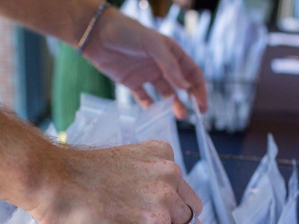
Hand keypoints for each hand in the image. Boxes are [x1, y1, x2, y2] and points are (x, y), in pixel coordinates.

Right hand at [27, 140, 202, 223]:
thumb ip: (142, 179)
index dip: (173, 204)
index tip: (161, 215)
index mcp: (161, 153)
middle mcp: (169, 173)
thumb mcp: (121, 165)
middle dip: (178, 222)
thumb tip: (145, 206)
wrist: (54, 181)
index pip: (181, 185)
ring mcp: (164, 199)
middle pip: (190, 207)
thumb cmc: (74, 174)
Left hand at [81, 8, 206, 118]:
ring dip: (174, 105)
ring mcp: (147, 74)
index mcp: (171, 52)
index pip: (192, 72)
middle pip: (183, 84)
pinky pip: (145, 98)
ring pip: (166, 93)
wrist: (96, 34)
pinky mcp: (132, 82)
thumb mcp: (152, 44)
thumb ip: (170, 65)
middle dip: (192, 99)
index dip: (200, 88)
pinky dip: (151, 107)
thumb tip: (186, 87)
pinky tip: (156, 114)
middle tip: (196, 114)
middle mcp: (162, 64)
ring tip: (179, 116)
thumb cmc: (127, 32)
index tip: (202, 105)